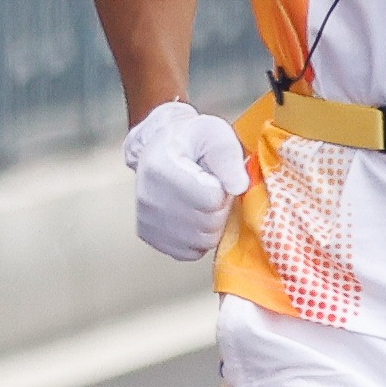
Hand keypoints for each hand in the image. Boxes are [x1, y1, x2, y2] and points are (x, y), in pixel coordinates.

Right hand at [123, 101, 245, 260]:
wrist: (160, 147)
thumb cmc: (193, 140)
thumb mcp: (216, 134)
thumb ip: (229, 158)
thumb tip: (238, 187)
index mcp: (161, 168)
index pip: (211, 199)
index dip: (224, 189)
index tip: (215, 177)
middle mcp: (148, 197)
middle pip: (208, 222)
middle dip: (221, 207)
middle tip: (213, 189)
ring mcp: (147, 220)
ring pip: (202, 241)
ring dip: (212, 224)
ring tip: (202, 201)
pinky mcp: (150, 237)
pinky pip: (189, 252)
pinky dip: (199, 238)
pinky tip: (195, 216)